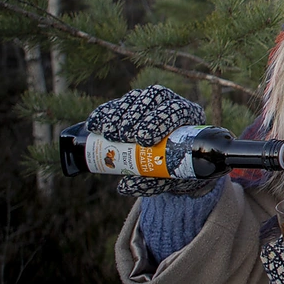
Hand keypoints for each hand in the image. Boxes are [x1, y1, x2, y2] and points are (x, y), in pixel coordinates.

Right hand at [86, 85, 210, 196]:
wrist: (172, 163)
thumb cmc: (177, 169)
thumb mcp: (172, 178)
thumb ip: (153, 183)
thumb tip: (125, 186)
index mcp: (190, 119)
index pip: (178, 110)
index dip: (160, 120)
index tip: (143, 140)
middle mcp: (172, 104)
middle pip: (155, 98)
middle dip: (135, 116)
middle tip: (122, 136)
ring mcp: (151, 102)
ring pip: (136, 97)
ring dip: (118, 114)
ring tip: (108, 134)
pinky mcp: (131, 104)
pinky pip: (117, 104)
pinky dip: (104, 113)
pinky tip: (94, 125)